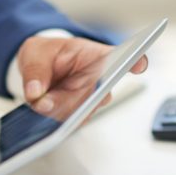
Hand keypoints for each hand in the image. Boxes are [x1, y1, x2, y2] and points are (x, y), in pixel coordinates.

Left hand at [17, 37, 148, 118]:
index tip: (139, 64)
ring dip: (59, 109)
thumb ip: (36, 71)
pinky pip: (72, 121)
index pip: (121, 57)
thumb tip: (36, 93)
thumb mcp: (35, 53)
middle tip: (45, 100)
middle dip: (70, 100)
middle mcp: (99, 79)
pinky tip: (44, 108)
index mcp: (95, 56)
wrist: (39, 67)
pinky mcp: (79, 113)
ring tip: (41, 101)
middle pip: (98, 94)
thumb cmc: (45, 54)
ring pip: (83, 112)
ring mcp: (91, 98)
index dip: (134, 61)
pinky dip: (55, 117)